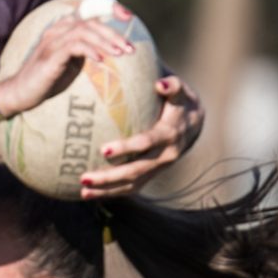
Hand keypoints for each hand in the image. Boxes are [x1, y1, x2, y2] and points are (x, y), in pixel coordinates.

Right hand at [0, 17, 129, 119]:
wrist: (19, 93)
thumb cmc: (47, 80)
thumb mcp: (70, 63)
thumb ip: (85, 52)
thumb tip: (111, 53)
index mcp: (63, 29)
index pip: (88, 12)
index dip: (109, 8)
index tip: (128, 16)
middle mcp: (57, 30)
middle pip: (90, 22)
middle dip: (113, 33)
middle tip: (130, 48)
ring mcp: (52, 42)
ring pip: (83, 31)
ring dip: (105, 41)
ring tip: (120, 53)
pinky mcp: (50, 56)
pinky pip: (73, 46)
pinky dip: (90, 50)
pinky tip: (101, 60)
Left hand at [77, 74, 204, 198]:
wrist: (194, 124)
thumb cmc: (179, 101)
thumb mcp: (180, 90)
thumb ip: (172, 85)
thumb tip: (158, 84)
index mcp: (169, 135)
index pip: (146, 143)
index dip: (126, 148)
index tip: (104, 150)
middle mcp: (165, 156)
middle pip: (135, 171)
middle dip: (109, 177)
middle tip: (84, 177)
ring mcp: (158, 169)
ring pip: (132, 185)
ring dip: (107, 190)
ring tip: (83, 191)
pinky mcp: (151, 175)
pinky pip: (131, 188)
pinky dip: (111, 192)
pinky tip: (89, 193)